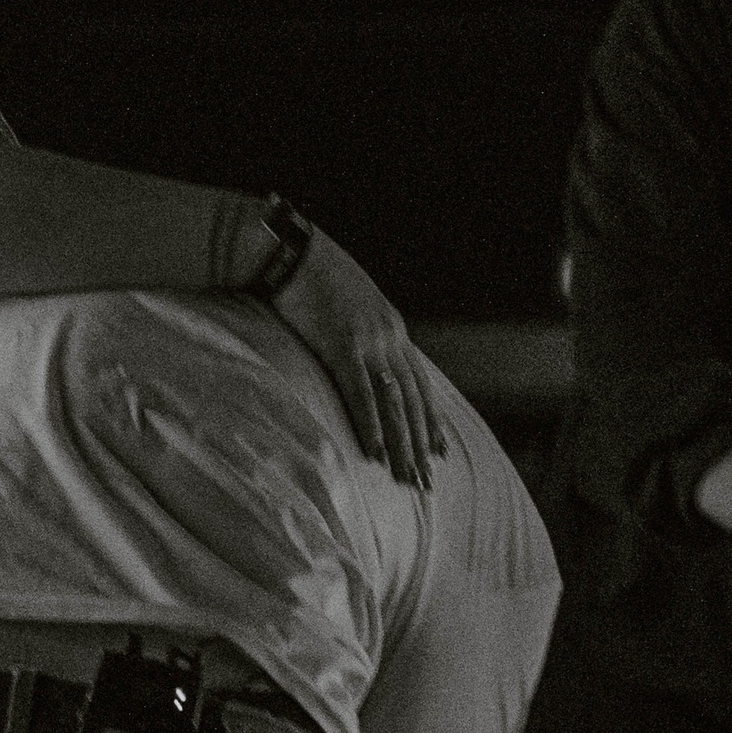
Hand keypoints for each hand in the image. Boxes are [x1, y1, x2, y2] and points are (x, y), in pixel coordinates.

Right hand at [266, 228, 445, 488]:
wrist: (292, 250)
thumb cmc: (313, 276)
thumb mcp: (349, 304)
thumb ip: (361, 332)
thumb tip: (361, 357)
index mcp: (392, 329)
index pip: (419, 384)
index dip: (429, 420)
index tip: (438, 451)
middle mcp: (389, 338)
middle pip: (411, 401)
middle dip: (420, 444)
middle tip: (426, 482)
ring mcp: (368, 342)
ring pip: (393, 404)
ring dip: (401, 445)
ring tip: (407, 478)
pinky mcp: (342, 345)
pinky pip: (360, 394)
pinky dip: (370, 425)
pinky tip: (375, 453)